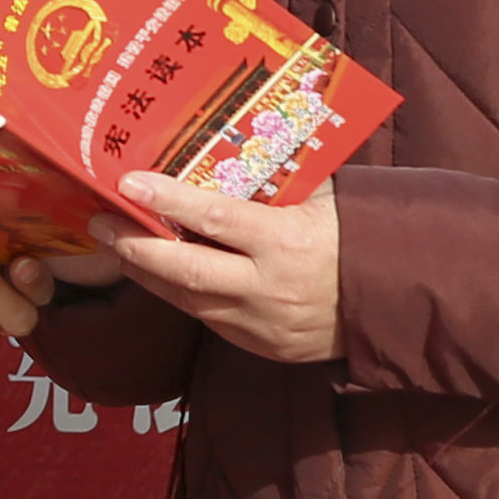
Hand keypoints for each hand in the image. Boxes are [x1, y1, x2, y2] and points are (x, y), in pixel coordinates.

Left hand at [90, 175, 341, 362]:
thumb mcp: (322, 200)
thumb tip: (228, 151)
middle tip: (99, 222)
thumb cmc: (358, 237)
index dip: (166, 201)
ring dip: (147, 274)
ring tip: (117, 246)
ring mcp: (263, 323)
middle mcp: (269, 287)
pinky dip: (180, 296)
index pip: (214, 218)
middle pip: (185, 270)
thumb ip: (276, 184)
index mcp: (287, 241)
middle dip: (134, 247)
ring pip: (188, 300)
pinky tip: (160, 275)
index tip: (128, 184)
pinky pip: (210, 320)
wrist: (399, 304)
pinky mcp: (263, 347)